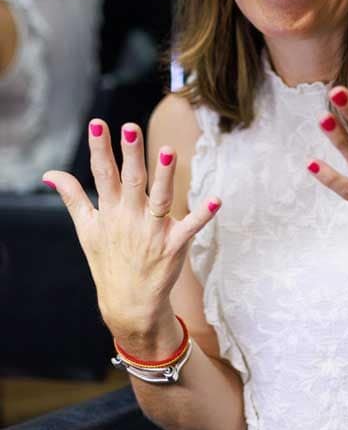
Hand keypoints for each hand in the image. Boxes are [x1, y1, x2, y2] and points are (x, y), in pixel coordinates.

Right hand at [43, 120, 219, 341]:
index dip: (100, 148)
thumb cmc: (108, 260)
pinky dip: (203, 215)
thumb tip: (49, 174)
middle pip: (131, 181)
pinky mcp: (174, 245)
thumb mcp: (86, 229)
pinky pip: (190, 227)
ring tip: (168, 151)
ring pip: (159, 199)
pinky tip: (215, 200)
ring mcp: (152, 232)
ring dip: (164, 176)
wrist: (128, 304)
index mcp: (110, 211)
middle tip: (131, 128)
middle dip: (131, 154)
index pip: (103, 174)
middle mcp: (130, 218)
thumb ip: (72, 197)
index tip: (98, 124)